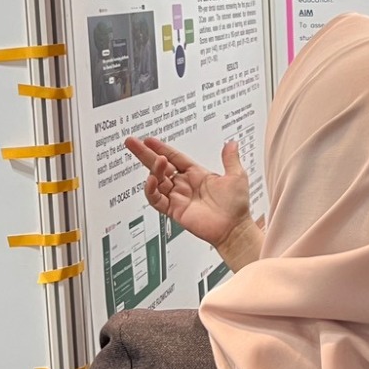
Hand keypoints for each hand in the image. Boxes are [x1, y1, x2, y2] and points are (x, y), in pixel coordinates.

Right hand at [123, 137, 259, 260]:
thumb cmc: (236, 206)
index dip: (161, 148)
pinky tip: (152, 180)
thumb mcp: (236, 176)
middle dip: (145, 154)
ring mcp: (178, 197)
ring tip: (156, 161)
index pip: (174, 157)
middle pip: (160, 166)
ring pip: (157, 180)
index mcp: (196, 174)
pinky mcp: (174, 210)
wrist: (233, 229)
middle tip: (132, 142)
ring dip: (153, 169)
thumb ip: (230, 159)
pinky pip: (156, 199)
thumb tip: (232, 143)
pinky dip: (151, 190)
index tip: (149, 140)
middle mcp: (184, 184)